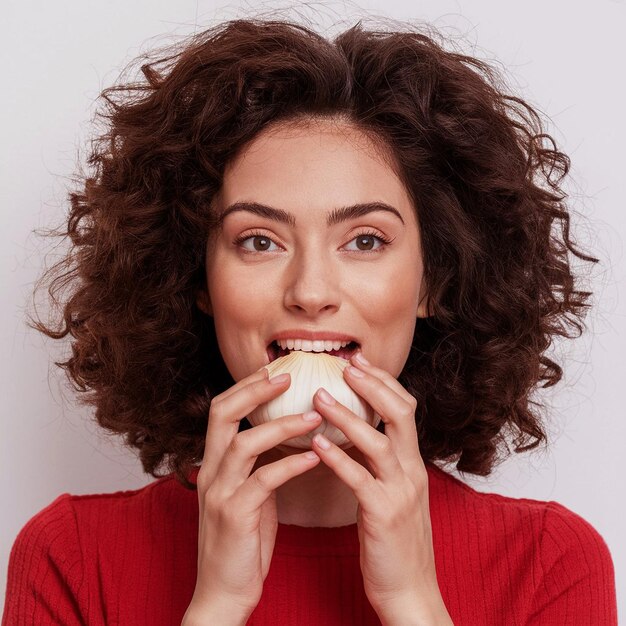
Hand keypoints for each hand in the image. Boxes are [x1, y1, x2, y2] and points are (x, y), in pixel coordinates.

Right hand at [184, 367, 322, 620]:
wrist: (224, 592)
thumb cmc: (243, 541)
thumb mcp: (248, 494)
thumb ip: (258, 464)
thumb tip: (286, 435)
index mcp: (213, 464)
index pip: (221, 410)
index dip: (245, 386)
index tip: (273, 371)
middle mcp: (210, 472)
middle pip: (222, 414)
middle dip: (254, 390)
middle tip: (288, 376)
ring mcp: (219, 493)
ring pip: (245, 444)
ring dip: (281, 425)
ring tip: (315, 416)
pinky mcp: (234, 516)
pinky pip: (264, 481)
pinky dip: (291, 464)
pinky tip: (315, 457)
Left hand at [310, 352, 451, 624]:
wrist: (411, 591)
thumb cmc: (394, 542)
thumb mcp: (395, 494)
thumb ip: (382, 464)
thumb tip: (356, 436)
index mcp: (413, 464)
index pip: (405, 409)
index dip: (384, 381)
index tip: (359, 362)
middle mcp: (412, 472)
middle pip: (400, 414)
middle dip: (373, 385)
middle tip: (346, 365)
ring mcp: (400, 492)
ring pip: (378, 441)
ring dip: (347, 415)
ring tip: (319, 397)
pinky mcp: (383, 515)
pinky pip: (359, 479)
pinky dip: (337, 457)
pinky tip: (316, 443)